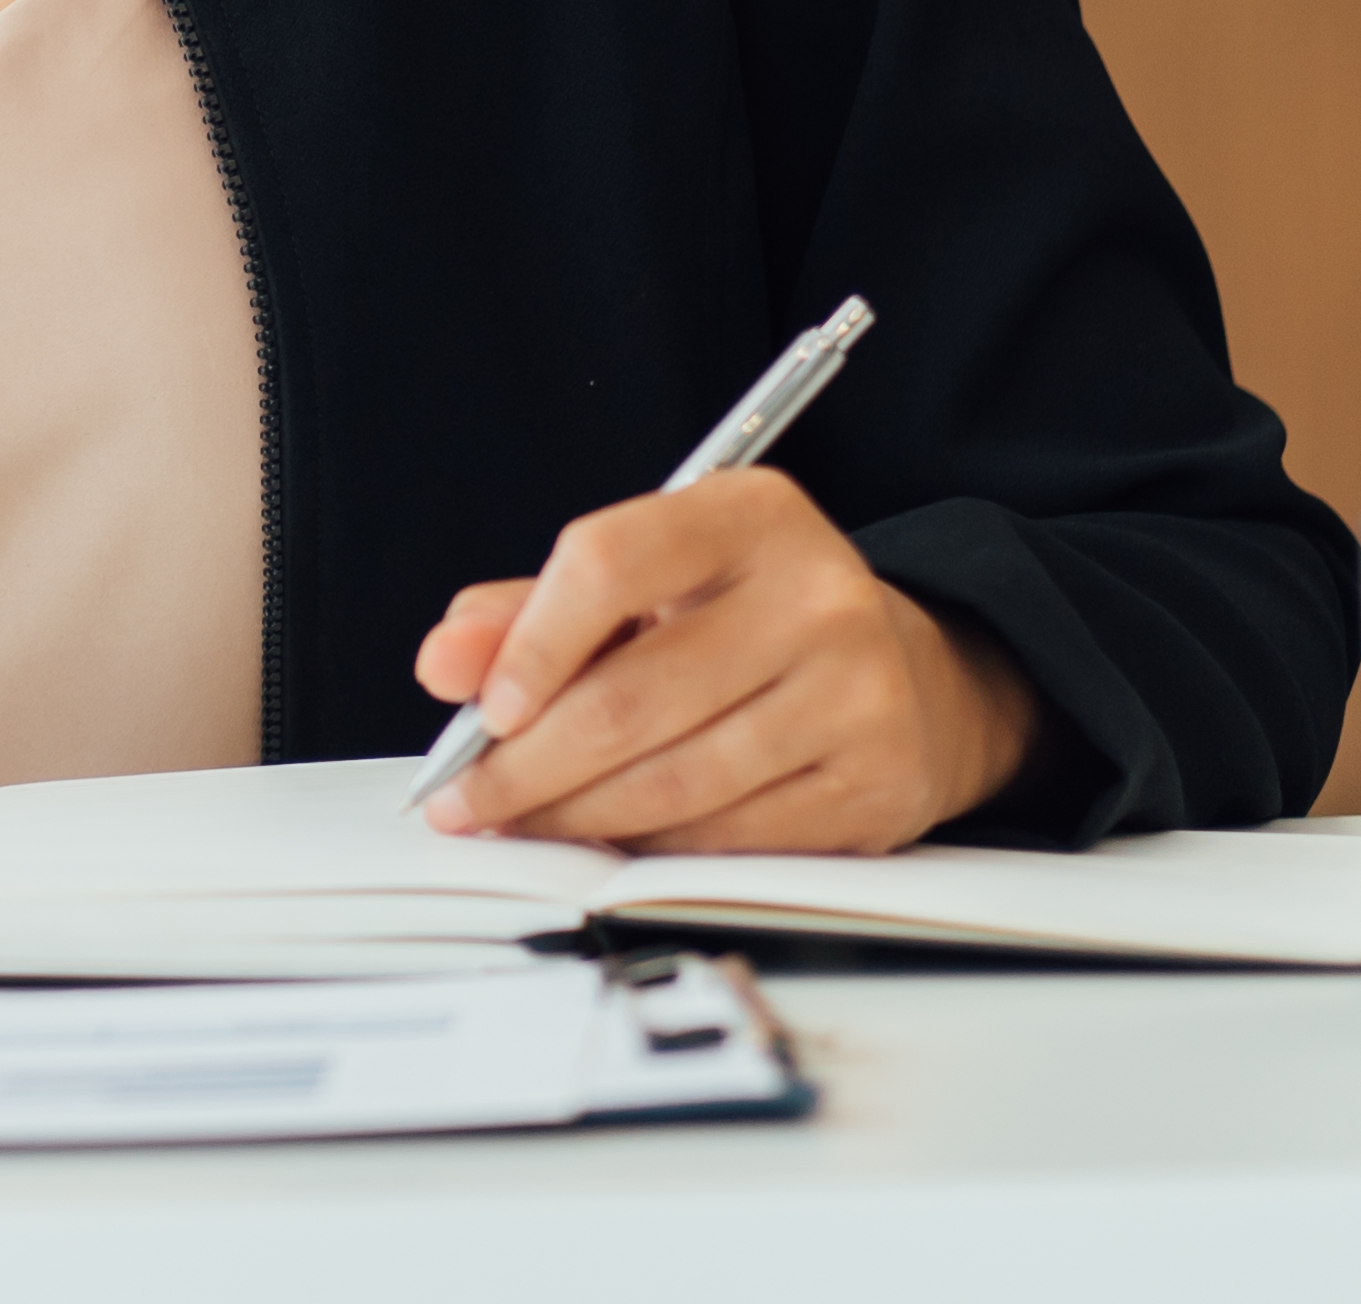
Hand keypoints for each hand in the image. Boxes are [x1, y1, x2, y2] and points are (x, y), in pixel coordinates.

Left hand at [410, 467, 1041, 854]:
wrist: (914, 676)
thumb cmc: (748, 619)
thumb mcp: (650, 580)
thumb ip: (532, 609)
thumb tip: (446, 663)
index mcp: (749, 514)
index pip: (609, 562)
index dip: (531, 644)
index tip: (482, 710)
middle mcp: (816, 595)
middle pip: (632, 697)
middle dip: (527, 765)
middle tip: (465, 799)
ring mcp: (856, 694)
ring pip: (673, 781)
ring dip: (574, 817)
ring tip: (518, 823)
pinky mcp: (874, 785)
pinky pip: (726, 836)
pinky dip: (649, 846)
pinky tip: (608, 839)